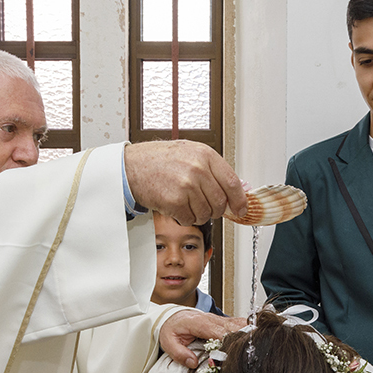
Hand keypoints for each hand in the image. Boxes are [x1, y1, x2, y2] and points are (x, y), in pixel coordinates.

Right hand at [124, 141, 246, 225]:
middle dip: (215, 210)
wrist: (131, 166)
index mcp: (205, 155)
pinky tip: (176, 206)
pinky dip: (184, 218)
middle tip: (205, 206)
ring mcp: (187, 185)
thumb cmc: (159, 160)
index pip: (233, 183)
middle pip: (220, 202)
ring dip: (198, 214)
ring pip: (206, 214)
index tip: (240, 209)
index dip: (239, 200)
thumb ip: (213, 170)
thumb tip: (236, 190)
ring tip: (186, 203)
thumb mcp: (190, 154)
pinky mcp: (175, 201)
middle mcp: (198, 169)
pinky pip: (190, 219)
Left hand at [158, 310, 244, 367]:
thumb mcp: (168, 342)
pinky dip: (247, 331)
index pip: (221, 332)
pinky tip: (252, 340)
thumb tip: (193, 363)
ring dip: (247, 335)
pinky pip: (239, 324)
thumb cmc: (172, 328)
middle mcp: (212, 319)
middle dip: (243, 341)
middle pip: (235, 328)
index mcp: (200, 323)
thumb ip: (179, 353)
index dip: (230, 343)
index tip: (235, 355)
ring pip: (240, 324)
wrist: (172, 317)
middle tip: (249, 354)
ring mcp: (219, 320)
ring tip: (254, 348)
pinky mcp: (223, 322)